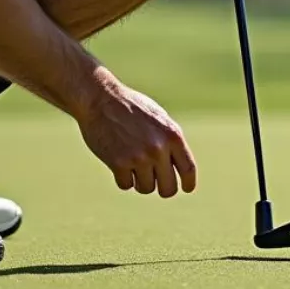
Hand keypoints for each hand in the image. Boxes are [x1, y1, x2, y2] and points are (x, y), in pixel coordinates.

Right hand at [76, 70, 196, 196]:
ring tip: (132, 164)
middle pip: (168, 188)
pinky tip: (118, 161)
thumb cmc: (130, 107)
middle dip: (162, 188)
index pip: (188, 169)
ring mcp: (139, 157)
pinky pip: (126, 185)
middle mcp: (158, 148)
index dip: (188, 184)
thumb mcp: (158, 118)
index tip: (185, 189)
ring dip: (139, 181)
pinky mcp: (118, 163)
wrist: (101, 99)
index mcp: (172, 135)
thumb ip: (170, 141)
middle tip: (155, 181)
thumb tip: (179, 168)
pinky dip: (122, 177)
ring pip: (146, 189)